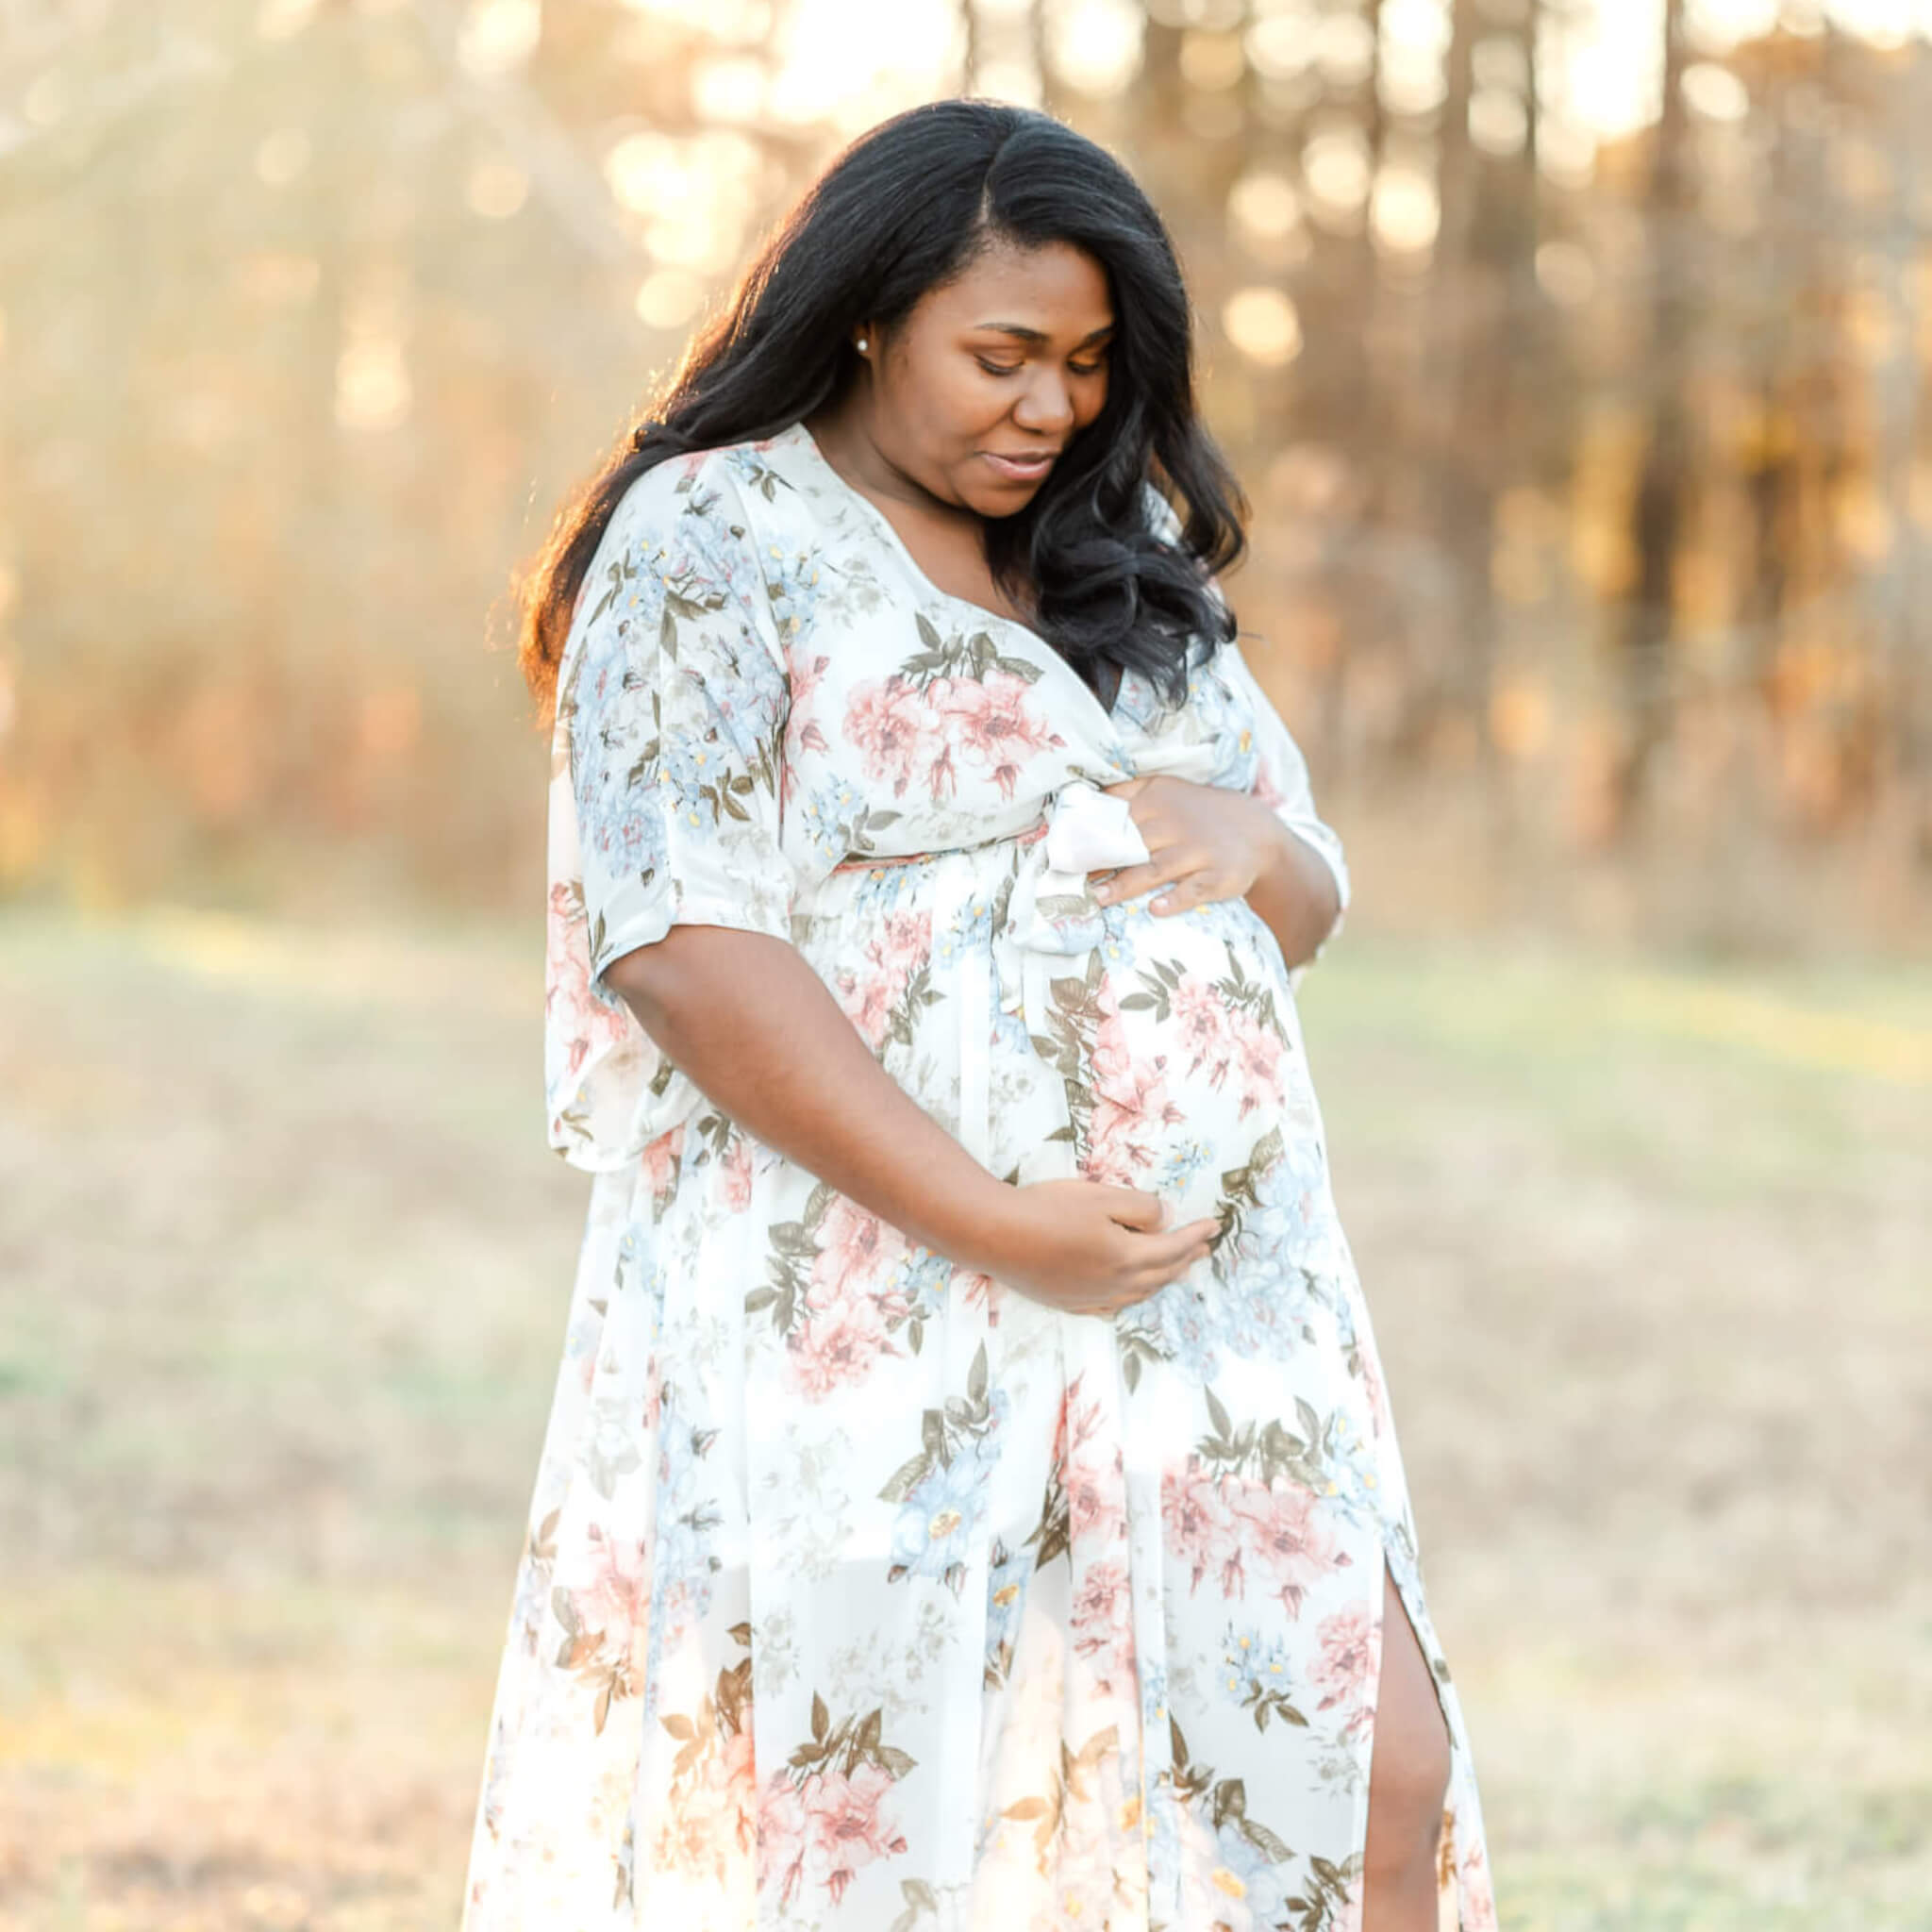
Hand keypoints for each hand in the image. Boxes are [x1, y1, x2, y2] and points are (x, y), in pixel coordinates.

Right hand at [969, 1179, 1218, 1317]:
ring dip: (1163, 1279)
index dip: (1196, 1235)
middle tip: (1203, 1248)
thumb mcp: (1101, 1196)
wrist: (996, 1236)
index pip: (1174, 1246)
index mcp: (1128, 1257)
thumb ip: (1141, 1208)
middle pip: (1162, 1273)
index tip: (1215, 1225)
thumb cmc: (1047, 1209)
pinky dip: (1132, 1296)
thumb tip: (1165, 1219)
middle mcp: (1115, 1284)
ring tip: (1176, 1269)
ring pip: (1140, 1292)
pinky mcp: (1070, 1302)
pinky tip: (1130, 1293)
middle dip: (1186, 1258)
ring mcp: (1092, 1298)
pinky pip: (1113, 1305)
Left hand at [1089, 774, 1284, 916]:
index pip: (1116, 818)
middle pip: (1131, 844)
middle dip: (1101, 863)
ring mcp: (1198, 852)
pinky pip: (1193, 890)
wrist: (1256, 830)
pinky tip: (1156, 909)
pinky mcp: (1217, 876)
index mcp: (1157, 801)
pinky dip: (1175, 899)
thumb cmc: (1197, 812)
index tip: (1064, 853)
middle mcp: (1176, 824)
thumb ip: (1126, 793)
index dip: (1090, 836)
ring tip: (1100, 898)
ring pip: (1156, 868)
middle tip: (1071, 881)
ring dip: (1126, 884)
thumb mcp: (1166, 790)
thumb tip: (1081, 799)